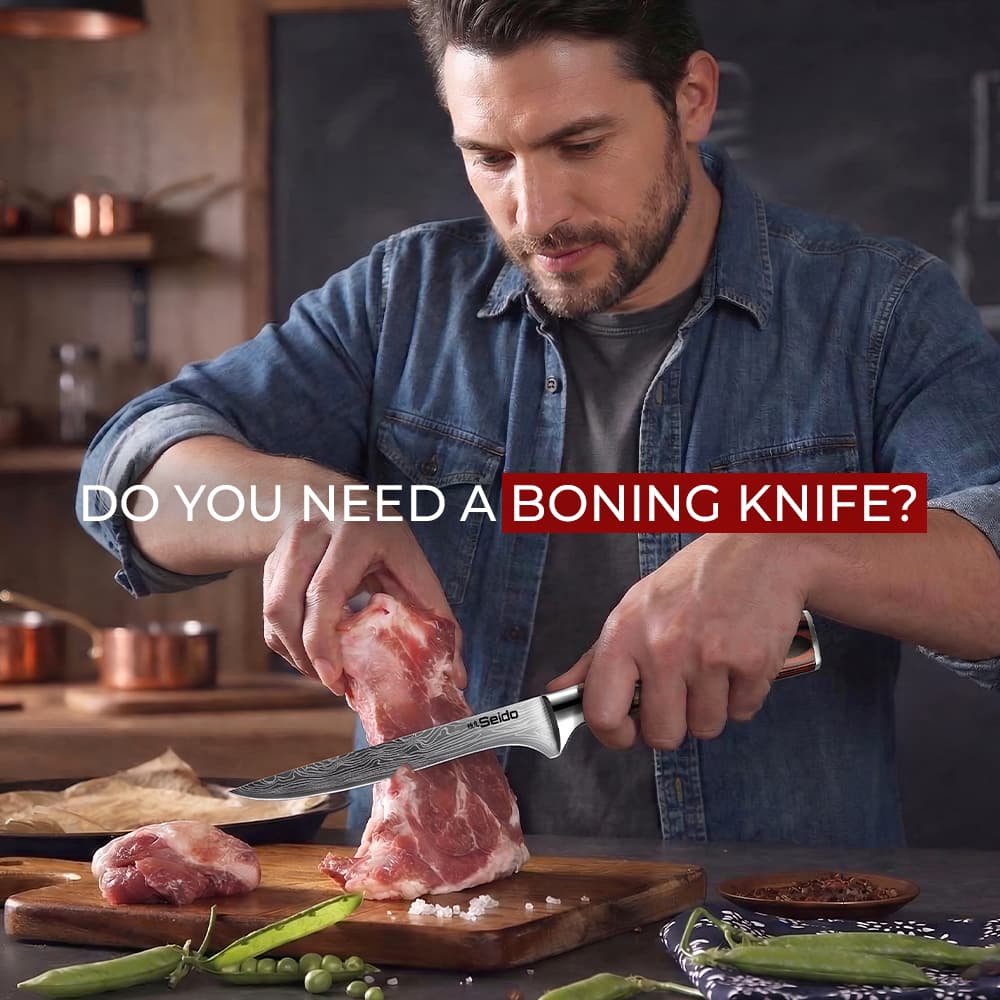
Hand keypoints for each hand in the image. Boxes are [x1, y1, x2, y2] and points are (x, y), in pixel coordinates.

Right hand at [262, 507, 463, 695]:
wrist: (332, 496)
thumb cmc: (380, 536)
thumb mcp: (411, 563)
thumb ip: (435, 614)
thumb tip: (458, 676)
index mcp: (353, 532)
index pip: (325, 591)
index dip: (323, 639)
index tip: (334, 678)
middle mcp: (311, 534)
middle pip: (286, 605)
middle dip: (305, 654)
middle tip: (332, 682)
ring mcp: (284, 546)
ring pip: (271, 611)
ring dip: (293, 651)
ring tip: (322, 670)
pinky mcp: (269, 561)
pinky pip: (267, 612)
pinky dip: (286, 640)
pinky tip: (311, 649)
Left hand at [548, 534, 807, 749]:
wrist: (757, 548)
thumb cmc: (693, 579)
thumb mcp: (634, 608)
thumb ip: (596, 658)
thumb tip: (559, 692)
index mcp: (624, 633)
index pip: (602, 714)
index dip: (615, 735)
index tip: (627, 730)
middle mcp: (663, 647)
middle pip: (662, 735)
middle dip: (673, 723)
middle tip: (680, 690)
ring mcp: (710, 657)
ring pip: (706, 729)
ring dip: (711, 708)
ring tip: (712, 667)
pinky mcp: (753, 663)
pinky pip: (743, 713)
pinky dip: (743, 695)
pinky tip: (738, 660)